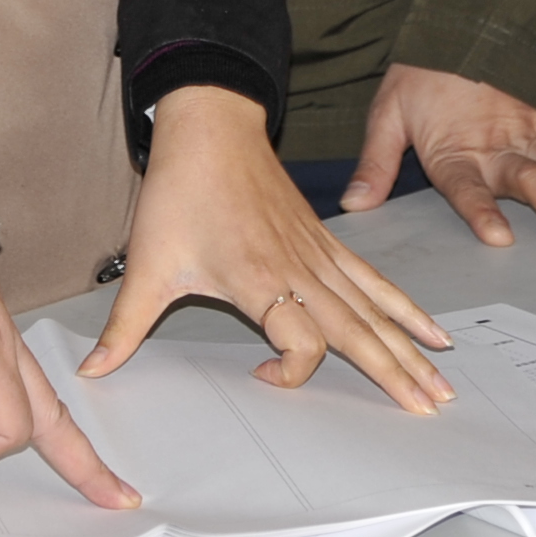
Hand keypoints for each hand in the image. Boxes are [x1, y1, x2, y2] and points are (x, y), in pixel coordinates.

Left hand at [83, 87, 454, 408]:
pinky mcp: (326, 242)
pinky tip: (432, 329)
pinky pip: (375, 280)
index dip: (290, 373)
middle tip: (428, 410)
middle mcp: (300, 270)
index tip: (261, 377)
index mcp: (259, 280)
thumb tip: (92, 372)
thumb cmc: (181, 192)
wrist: (211, 126)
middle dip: (395, 373)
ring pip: (375, 309)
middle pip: (358, 331)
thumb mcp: (148, 263)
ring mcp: (319, 255)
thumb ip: (125, 326)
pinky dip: (406, 306)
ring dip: (411, 347)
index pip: (300, 344)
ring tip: (443, 382)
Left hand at [346, 63, 535, 246]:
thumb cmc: (424, 79)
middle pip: (529, 178)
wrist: (460, 26)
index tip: (499, 238)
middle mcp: (497, 144)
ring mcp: (531, 133)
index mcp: (453, 149)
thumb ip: (375, 163)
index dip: (481, 211)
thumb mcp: (388, 114)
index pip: (466, 186)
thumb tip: (353, 205)